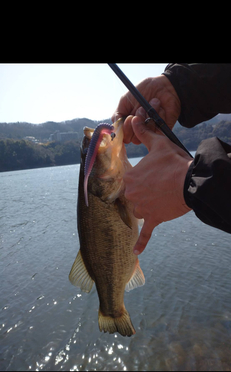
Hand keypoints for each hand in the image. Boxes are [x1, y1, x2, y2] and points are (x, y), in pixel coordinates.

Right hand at [112, 75, 180, 143]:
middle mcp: (139, 129)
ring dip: (147, 117)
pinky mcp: (163, 130)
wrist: (165, 85)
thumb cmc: (145, 90)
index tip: (130, 117)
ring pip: (144, 134)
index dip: (125, 130)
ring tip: (152, 103)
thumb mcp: (125, 100)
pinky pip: (157, 131)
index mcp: (128, 124)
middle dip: (136, 123)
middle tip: (141, 108)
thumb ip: (118, 115)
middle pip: (132, 139)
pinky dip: (158, 116)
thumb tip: (115, 129)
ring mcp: (151, 131)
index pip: (123, 137)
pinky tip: (160, 107)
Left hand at [123, 112, 192, 254]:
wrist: (191, 182)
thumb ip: (145, 133)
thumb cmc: (173, 163)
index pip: (127, 181)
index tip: (146, 177)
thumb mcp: (159, 145)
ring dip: (145, 208)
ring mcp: (142, 208)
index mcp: (130, 178)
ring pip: (138, 211)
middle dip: (142, 193)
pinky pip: (146, 233)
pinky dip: (141, 243)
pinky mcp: (154, 219)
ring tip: (159, 200)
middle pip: (131, 197)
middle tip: (156, 186)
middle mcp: (132, 195)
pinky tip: (135, 252)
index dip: (138, 178)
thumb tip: (133, 119)